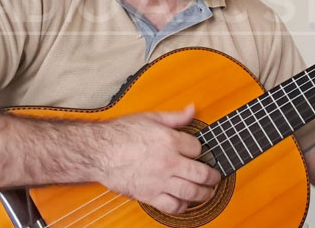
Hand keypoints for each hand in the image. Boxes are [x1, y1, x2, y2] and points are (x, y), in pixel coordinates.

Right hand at [92, 105, 220, 213]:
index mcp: (170, 141)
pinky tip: (185, 201)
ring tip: (208, 191)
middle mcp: (168, 162)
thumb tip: (192, 109)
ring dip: (204, 193)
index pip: (198, 148)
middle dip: (212, 176)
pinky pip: (173, 206)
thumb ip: (175, 117)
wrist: (99, 152)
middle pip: (202, 173)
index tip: (199, 153)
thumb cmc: (120, 133)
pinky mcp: (149, 195)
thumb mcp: (150, 117)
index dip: (200, 150)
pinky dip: (183, 206)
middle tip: (215, 176)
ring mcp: (160, 180)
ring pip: (192, 192)